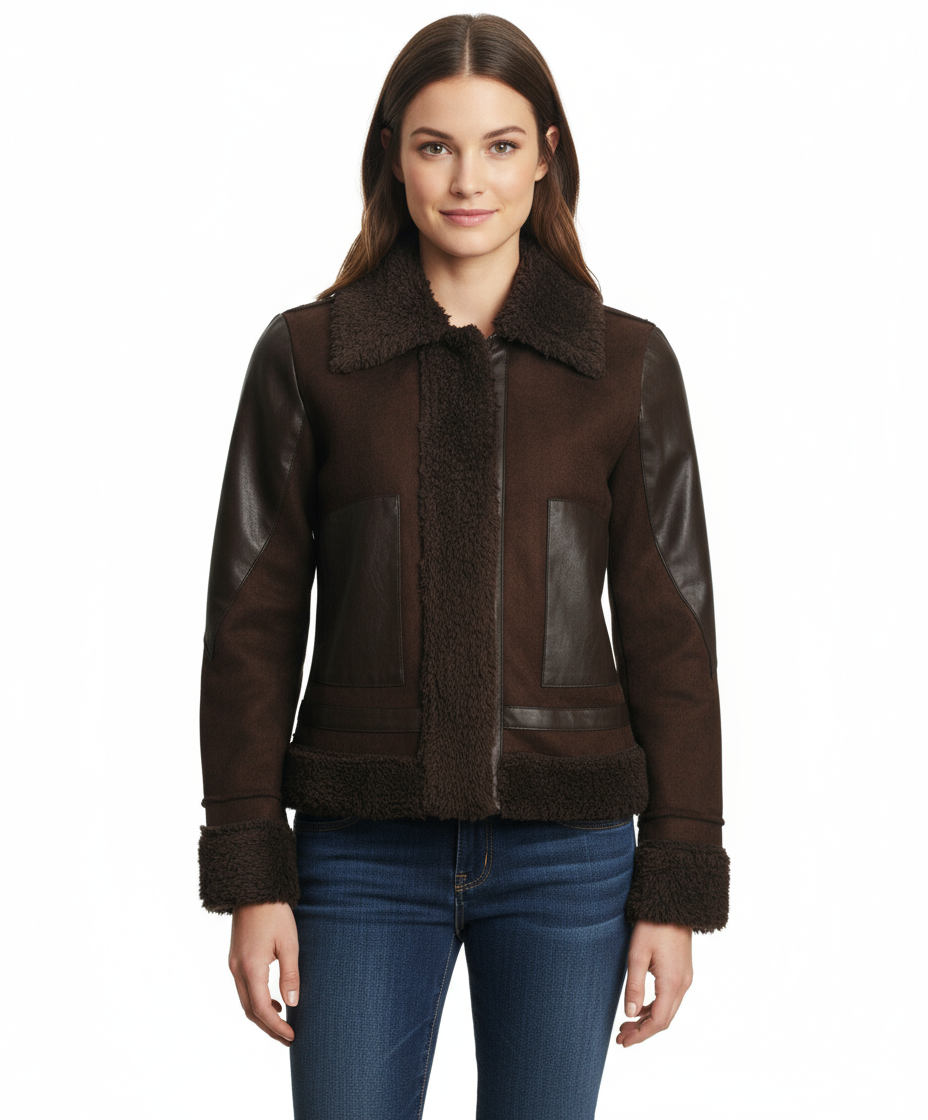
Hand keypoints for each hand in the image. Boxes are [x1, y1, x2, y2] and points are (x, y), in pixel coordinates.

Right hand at [228, 901, 299, 1045]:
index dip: (276, 1026)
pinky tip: (273, 1000)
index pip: (261, 1009)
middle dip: (269, 1027)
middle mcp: (237, 969)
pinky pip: (244, 989)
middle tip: (288, 1038)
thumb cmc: (274, 913)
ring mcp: (233, 964)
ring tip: (283, 1024)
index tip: (292, 1036)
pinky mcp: (235, 958)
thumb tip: (292, 1004)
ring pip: (245, 1001)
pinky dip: (257, 1001)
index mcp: (251, 967)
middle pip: (250, 1010)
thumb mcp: (289, 943)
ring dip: (262, 1016)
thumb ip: (290, 975)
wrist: (254, 890)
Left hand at [616, 919, 692, 1046]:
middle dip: (642, 1031)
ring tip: (626, 1026)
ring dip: (648, 1020)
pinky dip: (655, 1007)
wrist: (673, 905)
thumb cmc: (653, 926)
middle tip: (621, 1037)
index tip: (623, 1042)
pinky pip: (670, 999)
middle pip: (664, 1019)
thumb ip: (634, 986)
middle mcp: (683, 984)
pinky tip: (640, 1007)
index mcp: (672, 983)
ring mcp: (685, 978)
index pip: (658, 1021)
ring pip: (668, 1010)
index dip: (641, 1035)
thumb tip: (630, 1015)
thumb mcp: (637, 955)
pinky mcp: (682, 972)